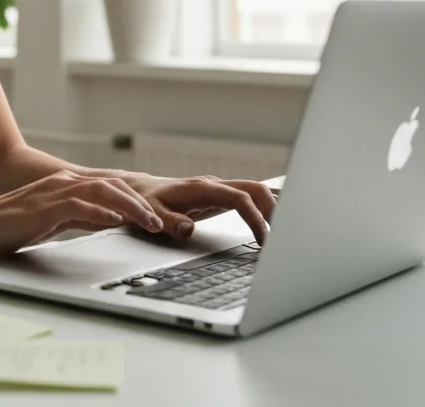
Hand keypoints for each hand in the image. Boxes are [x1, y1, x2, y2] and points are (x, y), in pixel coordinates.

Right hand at [0, 170, 166, 259]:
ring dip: (129, 206)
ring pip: (100, 192)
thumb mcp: (50, 221)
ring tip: (149, 222)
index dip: (134, 199)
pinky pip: (77, 206)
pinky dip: (99, 213)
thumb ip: (76, 217)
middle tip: (162, 221)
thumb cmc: (6, 227)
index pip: (107, 187)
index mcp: (63, 186)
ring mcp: (51, 193)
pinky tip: (114, 221)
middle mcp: (61, 183)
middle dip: (140, 202)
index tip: (155, 215)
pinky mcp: (42, 208)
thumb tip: (105, 222)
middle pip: (110, 185)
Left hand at [121, 173, 274, 245]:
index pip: (239, 198)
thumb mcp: (152, 214)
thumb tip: (187, 229)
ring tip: (284, 236)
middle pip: (254, 189)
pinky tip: (272, 225)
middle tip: (284, 239)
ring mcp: (218, 188)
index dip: (254, 218)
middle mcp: (213, 185)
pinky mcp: (220, 195)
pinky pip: (248, 196)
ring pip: (254, 191)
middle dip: (273, 210)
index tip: (263, 240)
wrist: (140, 191)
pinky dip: (263, 208)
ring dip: (272, 208)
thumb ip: (169, 222)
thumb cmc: (147, 203)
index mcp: (201, 188)